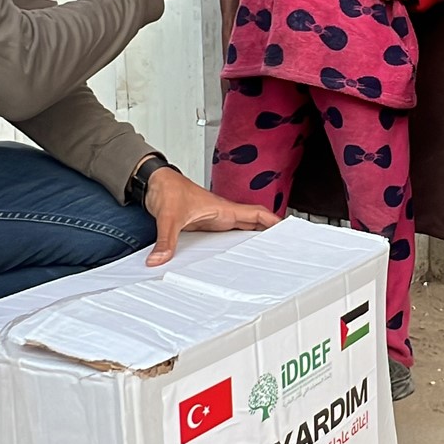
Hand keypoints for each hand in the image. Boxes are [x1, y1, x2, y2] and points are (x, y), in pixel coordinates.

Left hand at [144, 168, 279, 264]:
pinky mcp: (207, 225)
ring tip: (268, 256)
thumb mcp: (168, 217)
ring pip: (243, 229)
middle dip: (270, 235)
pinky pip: (228, 235)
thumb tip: (161, 260)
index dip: (274, 222)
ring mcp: (216, 219)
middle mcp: (223, 214)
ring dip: (255, 239)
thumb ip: (166, 240)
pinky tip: (239, 255)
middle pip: (255, 224)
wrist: (154, 183)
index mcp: (223, 208)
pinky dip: (238, 243)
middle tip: (284, 250)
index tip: (289, 233)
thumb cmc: (167, 189)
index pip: (257, 213)